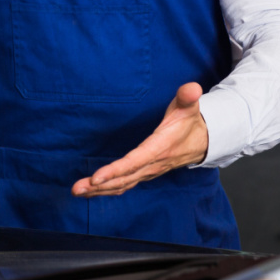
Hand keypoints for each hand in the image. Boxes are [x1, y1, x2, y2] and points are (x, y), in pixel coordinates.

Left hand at [72, 82, 209, 197]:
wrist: (202, 143)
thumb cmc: (189, 123)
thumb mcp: (189, 108)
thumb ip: (187, 97)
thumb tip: (192, 87)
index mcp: (159, 148)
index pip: (134, 162)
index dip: (115, 170)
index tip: (96, 177)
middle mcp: (152, 164)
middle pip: (123, 178)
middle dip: (99, 185)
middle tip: (77, 188)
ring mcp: (147, 172)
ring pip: (122, 184)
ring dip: (99, 190)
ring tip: (77, 191)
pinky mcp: (144, 174)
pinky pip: (124, 185)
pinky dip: (108, 190)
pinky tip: (92, 191)